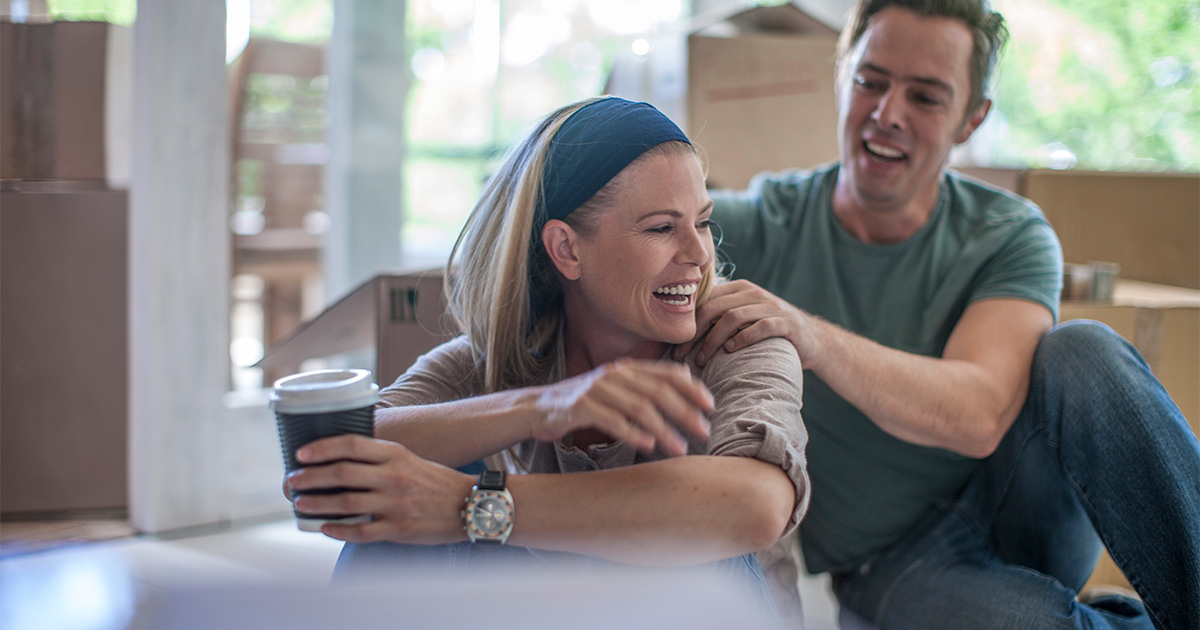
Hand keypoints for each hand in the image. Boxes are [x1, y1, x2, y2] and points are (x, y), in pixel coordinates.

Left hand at [285, 434, 474, 543]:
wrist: (471, 505)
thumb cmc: (434, 482)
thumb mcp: (408, 460)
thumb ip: (377, 459)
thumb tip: (338, 462)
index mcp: (395, 455)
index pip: (351, 445)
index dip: (322, 448)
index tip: (300, 453)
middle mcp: (393, 477)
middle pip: (341, 473)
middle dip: (311, 477)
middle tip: (292, 481)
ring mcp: (395, 504)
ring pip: (345, 503)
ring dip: (317, 504)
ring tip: (300, 504)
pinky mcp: (399, 529)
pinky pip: (361, 531)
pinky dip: (338, 530)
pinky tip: (325, 528)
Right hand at [532, 359, 712, 456]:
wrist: (537, 407)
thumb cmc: (583, 402)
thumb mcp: (616, 386)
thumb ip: (648, 382)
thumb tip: (686, 375)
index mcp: (626, 368)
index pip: (667, 373)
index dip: (691, 388)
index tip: (710, 407)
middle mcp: (614, 374)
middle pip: (658, 391)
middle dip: (684, 412)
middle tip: (703, 431)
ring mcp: (596, 389)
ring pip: (639, 408)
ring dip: (663, 430)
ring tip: (679, 448)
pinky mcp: (580, 407)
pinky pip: (612, 421)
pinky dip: (632, 433)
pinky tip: (648, 446)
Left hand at [675, 279, 813, 367]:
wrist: (812, 338)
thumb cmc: (768, 332)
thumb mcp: (743, 319)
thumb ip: (719, 318)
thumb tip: (681, 335)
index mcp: (739, 290)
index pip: (704, 300)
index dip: (686, 323)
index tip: (672, 347)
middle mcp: (753, 294)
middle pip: (714, 308)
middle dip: (694, 333)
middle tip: (682, 356)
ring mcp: (771, 306)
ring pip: (733, 317)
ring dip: (713, 340)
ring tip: (703, 359)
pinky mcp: (786, 322)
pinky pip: (760, 326)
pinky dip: (742, 338)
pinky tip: (730, 350)